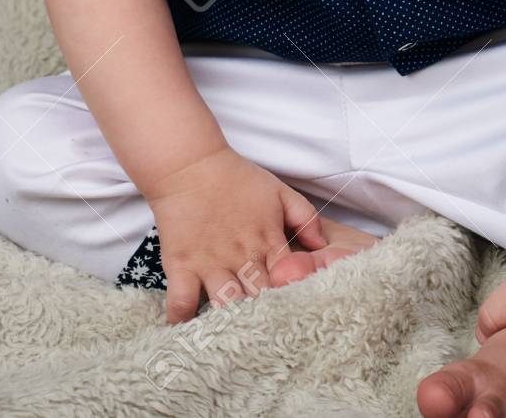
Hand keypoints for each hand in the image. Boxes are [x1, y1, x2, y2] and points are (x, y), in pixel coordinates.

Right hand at [145, 144, 328, 322]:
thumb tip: (323, 246)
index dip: (296, 297)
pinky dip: (184, 320)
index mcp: (268, 241)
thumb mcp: (279, 192)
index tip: (300, 313)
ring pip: (227, 304)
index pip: (290, 279)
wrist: (191, 166)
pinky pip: (182, 302)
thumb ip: (305, 217)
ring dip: (232, 322)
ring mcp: (211, 264)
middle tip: (271, 334)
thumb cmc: (236, 179)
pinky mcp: (182, 265)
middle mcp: (242, 257)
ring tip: (237, 339)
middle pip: (261, 298)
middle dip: (268, 318)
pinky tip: (189, 332)